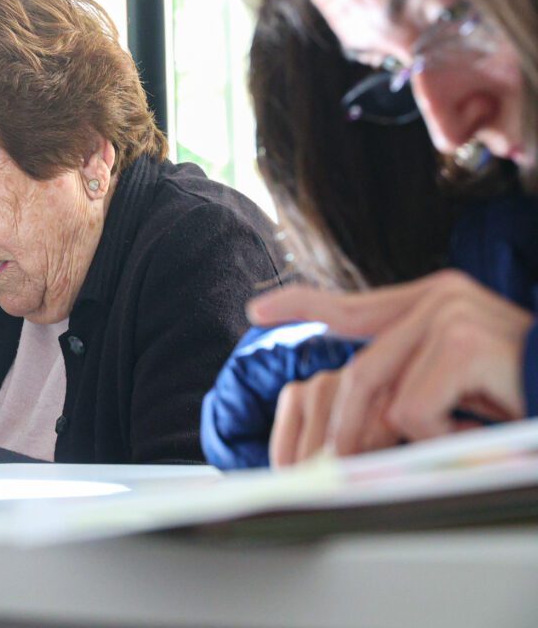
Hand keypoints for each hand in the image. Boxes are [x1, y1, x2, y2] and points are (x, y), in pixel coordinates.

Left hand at [249, 270, 532, 455]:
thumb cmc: (525, 395)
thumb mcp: (459, 381)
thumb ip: (409, 378)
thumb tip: (348, 412)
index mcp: (433, 301)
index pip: (354, 305)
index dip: (302, 305)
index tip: (257, 311)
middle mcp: (438, 298)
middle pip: (358, 373)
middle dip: (347, 431)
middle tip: (341, 469)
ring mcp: (452, 316)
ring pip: (382, 395)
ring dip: (408, 437)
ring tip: (456, 437)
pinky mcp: (466, 343)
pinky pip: (415, 410)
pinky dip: (440, 436)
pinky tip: (483, 425)